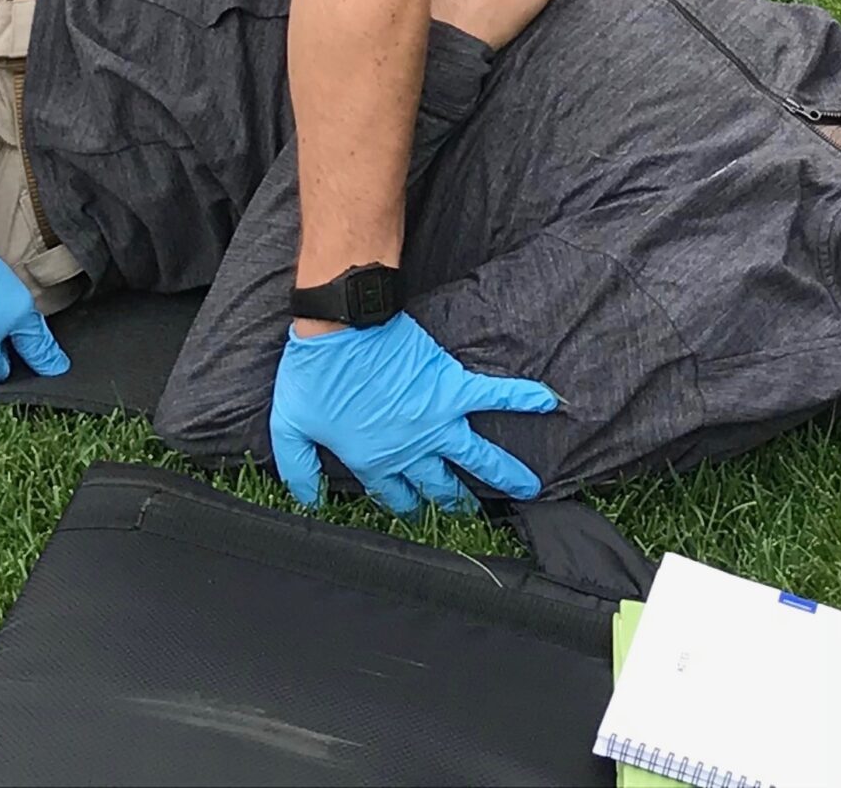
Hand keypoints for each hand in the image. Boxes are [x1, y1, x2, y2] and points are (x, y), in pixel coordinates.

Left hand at [270, 313, 559, 514]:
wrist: (340, 328)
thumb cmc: (314, 374)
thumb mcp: (291, 428)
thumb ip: (299, 469)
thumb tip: (307, 500)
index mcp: (375, 459)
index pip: (397, 494)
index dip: (408, 505)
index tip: (418, 512)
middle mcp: (412, 448)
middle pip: (440, 484)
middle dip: (456, 501)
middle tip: (472, 512)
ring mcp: (436, 419)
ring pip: (477, 456)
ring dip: (505, 474)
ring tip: (530, 488)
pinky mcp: (451, 384)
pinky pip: (494, 394)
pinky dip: (523, 398)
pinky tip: (549, 402)